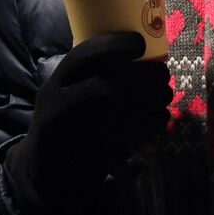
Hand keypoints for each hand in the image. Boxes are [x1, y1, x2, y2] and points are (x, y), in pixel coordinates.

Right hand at [3, 31, 170, 214]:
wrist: (47, 171)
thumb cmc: (62, 121)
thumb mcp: (61, 92)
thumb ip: (87, 73)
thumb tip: (132, 44)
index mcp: (54, 85)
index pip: (82, 58)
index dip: (113, 46)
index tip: (140, 43)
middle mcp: (60, 108)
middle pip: (107, 86)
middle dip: (143, 77)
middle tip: (163, 72)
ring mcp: (75, 136)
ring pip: (122, 113)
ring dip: (152, 100)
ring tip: (165, 93)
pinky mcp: (94, 159)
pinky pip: (131, 139)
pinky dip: (151, 124)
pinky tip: (161, 115)